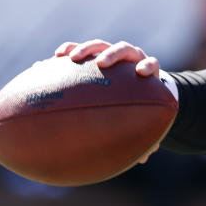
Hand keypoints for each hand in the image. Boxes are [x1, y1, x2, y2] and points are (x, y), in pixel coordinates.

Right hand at [54, 39, 163, 163]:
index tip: (141, 72)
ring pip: (99, 45)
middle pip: (124, 49)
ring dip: (86, 49)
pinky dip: (68, 50)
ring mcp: (110, 53)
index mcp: (146, 71)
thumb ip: (145, 133)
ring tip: (70, 58)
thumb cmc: (140, 104)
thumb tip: (144, 159)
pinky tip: (55, 58)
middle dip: (113, 54)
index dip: (148, 66)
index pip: (151, 64)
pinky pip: (79, 49)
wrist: (133, 83)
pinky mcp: (93, 53)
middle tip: (101, 63)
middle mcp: (129, 58)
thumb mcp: (143, 116)